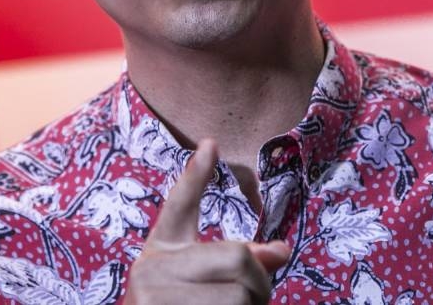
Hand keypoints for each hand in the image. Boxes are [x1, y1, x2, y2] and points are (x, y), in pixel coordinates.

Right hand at [125, 139, 290, 303]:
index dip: (195, 175)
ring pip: (241, 299)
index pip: (178, 206)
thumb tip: (280, 251)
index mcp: (159, 252)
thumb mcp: (193, 282)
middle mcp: (151, 272)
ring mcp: (155, 302)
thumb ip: (232, 260)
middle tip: (258, 299)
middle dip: (261, 284)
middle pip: (239, 261)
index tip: (211, 143)